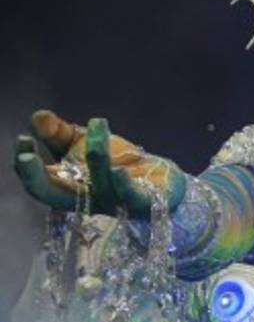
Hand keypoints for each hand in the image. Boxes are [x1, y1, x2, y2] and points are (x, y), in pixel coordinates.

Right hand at [13, 110, 183, 215]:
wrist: (161, 176)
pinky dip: (124, 185)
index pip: (38, 185)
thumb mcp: (84, 142)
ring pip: (99, 187)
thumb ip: (59, 132)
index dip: (25, 168)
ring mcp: (116, 204)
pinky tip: (119, 169)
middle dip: (35, 177)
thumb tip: (38, 117)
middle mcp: (88, 200)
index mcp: (69, 188)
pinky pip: (133, 198)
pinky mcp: (146, 203)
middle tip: (25, 155)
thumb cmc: (118, 161)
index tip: (22, 140)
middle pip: (54, 196)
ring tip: (98, 124)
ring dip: (96, 156)